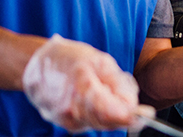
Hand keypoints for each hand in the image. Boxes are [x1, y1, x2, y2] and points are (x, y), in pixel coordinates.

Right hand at [22, 35, 153, 133]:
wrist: (35, 65)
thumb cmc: (68, 58)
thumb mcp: (99, 61)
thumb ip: (118, 85)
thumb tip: (133, 106)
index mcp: (82, 90)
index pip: (113, 114)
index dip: (133, 116)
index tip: (148, 113)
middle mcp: (73, 111)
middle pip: (110, 122)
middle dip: (124, 112)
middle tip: (126, 95)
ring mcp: (67, 120)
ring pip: (101, 123)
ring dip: (111, 112)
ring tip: (104, 90)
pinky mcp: (65, 124)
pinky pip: (91, 123)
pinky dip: (99, 113)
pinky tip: (95, 97)